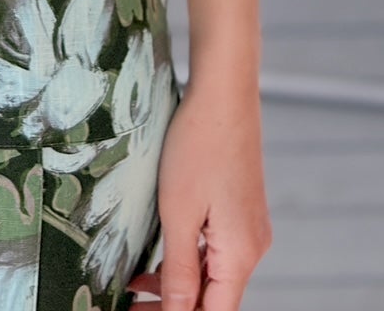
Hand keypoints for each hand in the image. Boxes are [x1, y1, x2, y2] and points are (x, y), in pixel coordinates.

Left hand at [127, 75, 271, 308]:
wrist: (223, 92)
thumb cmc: (198, 146)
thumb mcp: (179, 213)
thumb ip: (180, 270)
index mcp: (240, 255)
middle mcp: (252, 248)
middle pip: (215, 299)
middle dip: (173, 307)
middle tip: (131, 306)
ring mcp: (249, 228)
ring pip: (215, 276)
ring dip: (179, 285)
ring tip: (136, 286)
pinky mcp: (242, 211)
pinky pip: (217, 252)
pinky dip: (190, 261)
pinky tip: (162, 258)